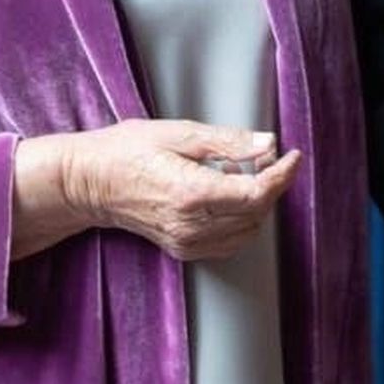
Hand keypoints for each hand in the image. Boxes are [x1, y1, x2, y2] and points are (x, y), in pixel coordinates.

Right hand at [59, 119, 300, 262]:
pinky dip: (241, 220)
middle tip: (265, 156)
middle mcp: (190, 225)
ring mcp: (186, 242)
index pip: (255, 193)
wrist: (91, 183)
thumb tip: (267, 144)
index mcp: (191, 193)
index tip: (293, 156)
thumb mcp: (178, 133)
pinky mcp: (183, 250)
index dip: (282, 175)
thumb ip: (226, 141)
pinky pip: (229, 241)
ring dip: (257, 203)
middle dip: (271, 184)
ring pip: (247, 230)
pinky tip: (227, 196)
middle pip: (256, 212)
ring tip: (243, 173)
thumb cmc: (127, 150)